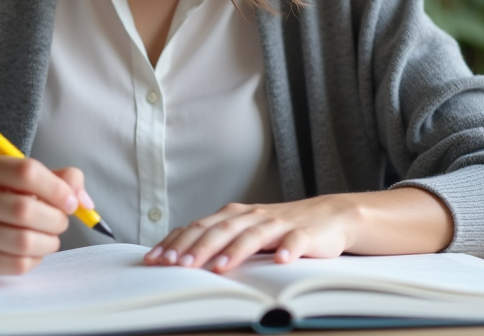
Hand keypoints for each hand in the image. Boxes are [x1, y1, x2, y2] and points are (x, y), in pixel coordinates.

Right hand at [0, 155, 92, 283]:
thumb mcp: (22, 179)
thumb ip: (58, 179)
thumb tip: (83, 201)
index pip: (26, 172)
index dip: (57, 188)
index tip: (71, 201)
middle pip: (25, 210)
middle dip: (56, 219)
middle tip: (61, 222)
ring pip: (23, 242)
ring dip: (49, 242)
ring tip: (49, 238)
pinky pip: (16, 265)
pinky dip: (35, 259)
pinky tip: (32, 252)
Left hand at [144, 196, 352, 273]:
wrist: (328, 216)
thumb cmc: (279, 228)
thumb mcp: (244, 232)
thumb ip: (217, 241)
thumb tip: (178, 258)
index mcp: (233, 215)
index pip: (198, 226)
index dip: (176, 242)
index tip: (155, 259)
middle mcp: (251, 216)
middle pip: (220, 230)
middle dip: (197, 248)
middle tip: (179, 266)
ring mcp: (278, 223)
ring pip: (252, 235)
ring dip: (234, 251)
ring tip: (219, 268)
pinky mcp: (304, 233)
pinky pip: (295, 240)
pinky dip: (288, 249)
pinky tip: (281, 260)